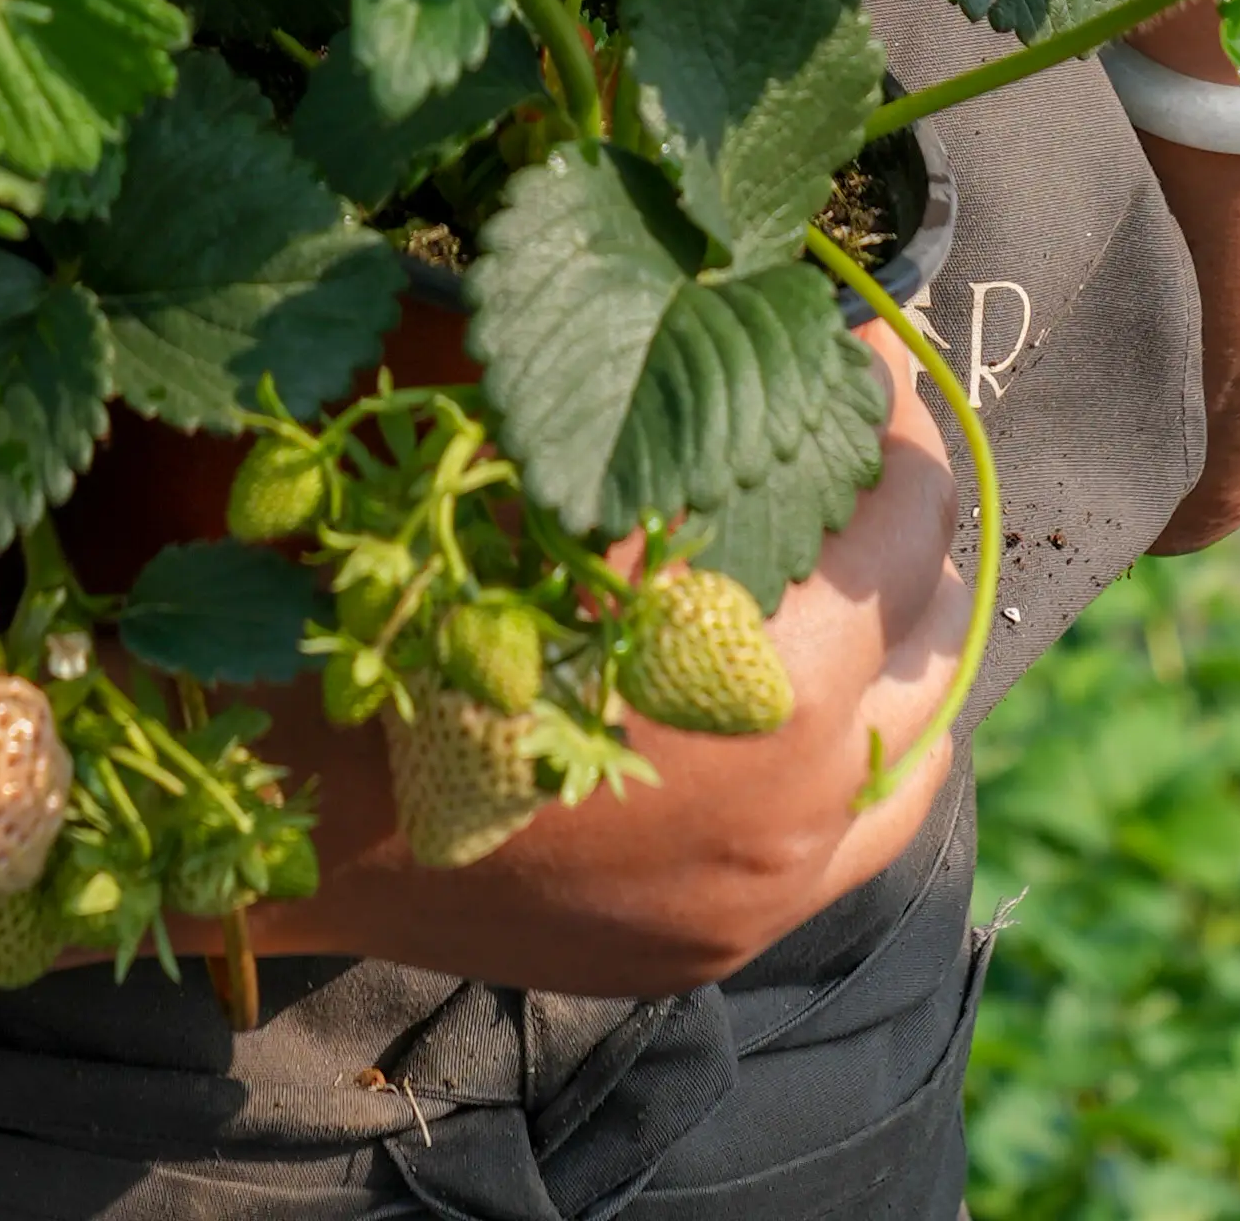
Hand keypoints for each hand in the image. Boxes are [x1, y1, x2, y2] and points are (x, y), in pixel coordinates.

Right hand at [284, 327, 964, 995]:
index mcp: (750, 636)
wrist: (309, 800)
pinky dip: (880, 742)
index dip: (890, 396)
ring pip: (924, 720)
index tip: (864, 342)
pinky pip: (875, 825)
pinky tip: (838, 687)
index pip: (899, 495)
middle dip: (904, 498)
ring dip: (906, 623)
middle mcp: (792, 764)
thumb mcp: (521, 457)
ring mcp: (775, 868)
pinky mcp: (739, 930)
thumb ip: (646, 399)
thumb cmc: (404, 601)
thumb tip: (722, 309)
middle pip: (930, 601)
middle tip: (862, 432)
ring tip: (859, 551)